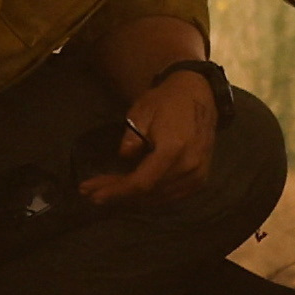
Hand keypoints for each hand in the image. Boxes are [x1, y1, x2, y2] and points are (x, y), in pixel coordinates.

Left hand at [81, 63, 224, 205]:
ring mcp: (197, 175)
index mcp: (174, 149)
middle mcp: (188, 167)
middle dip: (119, 195)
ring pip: (159, 198)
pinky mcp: (200, 178)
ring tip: (111, 192)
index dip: (116, 191)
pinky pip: (172, 196)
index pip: (141, 182)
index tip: (93, 194)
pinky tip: (135, 193)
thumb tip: (124, 158)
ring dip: (133, 199)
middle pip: (148, 193)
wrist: (199, 95)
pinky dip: (151, 197)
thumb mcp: (141, 112)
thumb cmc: (167, 101)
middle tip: (94, 193)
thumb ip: (131, 139)